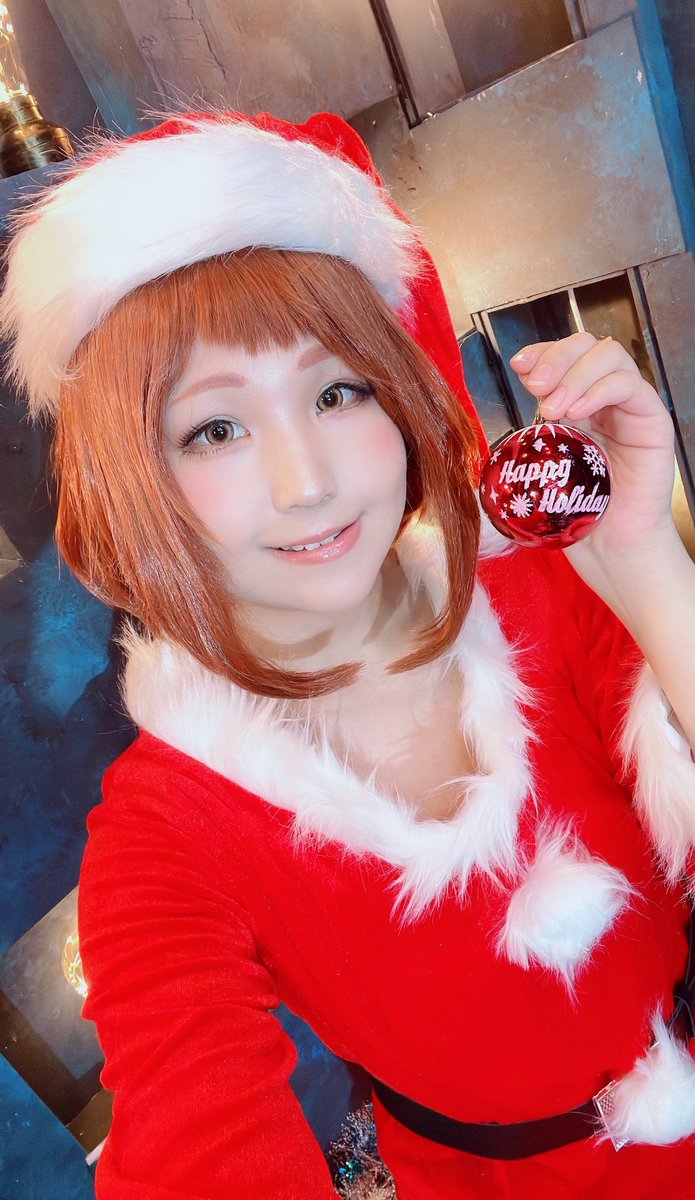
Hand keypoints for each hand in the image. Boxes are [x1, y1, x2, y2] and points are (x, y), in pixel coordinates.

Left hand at [509, 332, 676, 567]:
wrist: (609, 548)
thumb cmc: (575, 513)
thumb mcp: (540, 465)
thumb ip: (529, 434)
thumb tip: (496, 413)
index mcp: (580, 402)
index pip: (566, 356)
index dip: (543, 351)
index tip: (518, 365)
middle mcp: (606, 399)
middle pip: (587, 345)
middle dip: (556, 357)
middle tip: (536, 387)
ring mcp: (631, 407)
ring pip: (610, 356)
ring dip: (574, 374)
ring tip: (552, 409)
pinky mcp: (653, 421)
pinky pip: (631, 386)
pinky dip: (599, 390)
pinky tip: (577, 413)